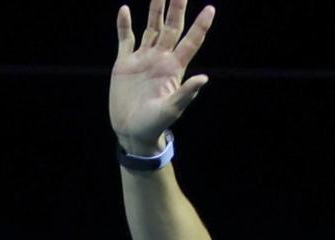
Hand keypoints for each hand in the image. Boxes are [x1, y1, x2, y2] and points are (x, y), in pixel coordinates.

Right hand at [109, 0, 214, 154]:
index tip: (210, 8)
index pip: (191, 41)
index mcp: (174, 68)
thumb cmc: (154, 124)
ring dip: (155, 10)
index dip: (200, 25)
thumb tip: (204, 78)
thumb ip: (186, 93)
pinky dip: (124, 25)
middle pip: (172, 28)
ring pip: (151, 28)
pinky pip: (126, 39)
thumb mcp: (172, 110)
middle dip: (177, 8)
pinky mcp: (125, 64)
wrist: (131, 132)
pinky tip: (124, 9)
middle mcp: (160, 59)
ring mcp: (143, 59)